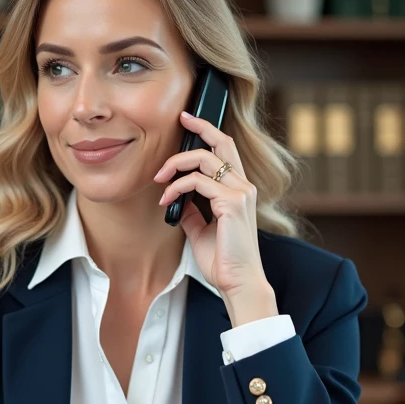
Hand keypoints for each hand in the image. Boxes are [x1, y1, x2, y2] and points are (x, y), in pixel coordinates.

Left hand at [154, 110, 278, 326]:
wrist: (237, 283)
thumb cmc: (223, 260)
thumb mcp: (201, 230)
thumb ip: (192, 210)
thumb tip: (176, 198)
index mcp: (239, 190)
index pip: (226, 150)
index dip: (207, 131)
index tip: (188, 120)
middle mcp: (244, 187)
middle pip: (222, 142)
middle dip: (199, 127)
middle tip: (178, 122)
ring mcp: (241, 193)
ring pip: (204, 159)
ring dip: (175, 166)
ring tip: (159, 181)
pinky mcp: (232, 204)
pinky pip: (198, 182)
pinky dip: (177, 188)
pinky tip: (166, 200)